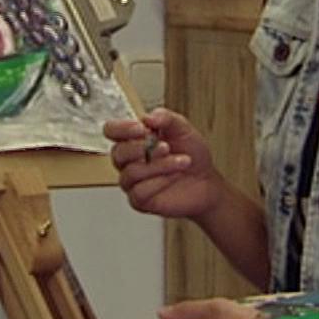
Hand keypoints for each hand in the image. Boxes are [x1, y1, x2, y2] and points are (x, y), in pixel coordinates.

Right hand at [102, 108, 221, 220]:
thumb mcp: (183, 129)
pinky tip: (172, 177)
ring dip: (160, 165)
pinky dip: (159, 182)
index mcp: (133, 139)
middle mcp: (129, 160)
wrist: (206, 181)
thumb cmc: (191, 154)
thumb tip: (147, 118)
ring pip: (131, 173)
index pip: (112, 130)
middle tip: (165, 147)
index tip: (142, 129)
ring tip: (181, 161)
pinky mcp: (139, 200)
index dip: (122, 129)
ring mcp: (132, 181)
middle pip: (117, 153)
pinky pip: (139, 192)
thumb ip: (165, 118)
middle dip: (141, 149)